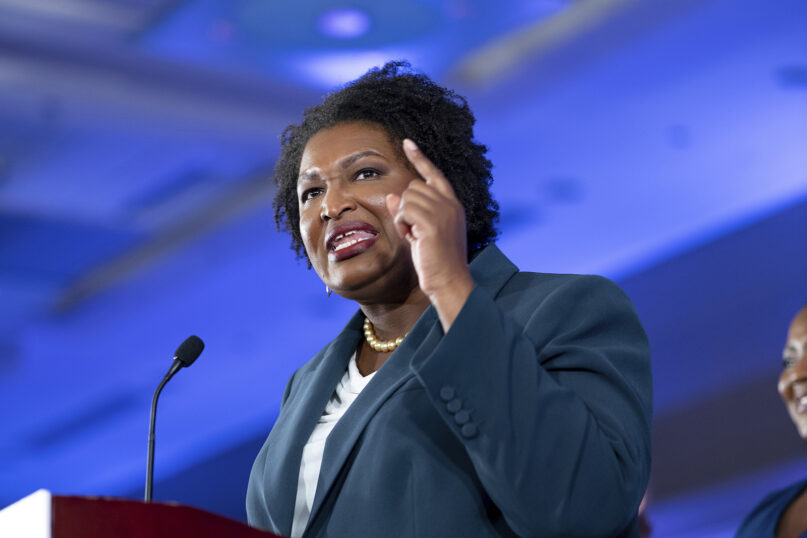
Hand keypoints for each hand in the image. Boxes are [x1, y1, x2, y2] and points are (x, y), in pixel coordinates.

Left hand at [386, 139, 474, 330]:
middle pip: (414, 187)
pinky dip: (403, 224)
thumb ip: (409, 212)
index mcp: (452, 204)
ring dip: (403, 217)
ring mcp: (443, 211)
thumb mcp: (420, 232)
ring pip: (407, 198)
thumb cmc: (435, 260)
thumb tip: (393, 195)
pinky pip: (404, 211)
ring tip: (415, 236)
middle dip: (406, 207)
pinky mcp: (432, 222)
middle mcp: (450, 204)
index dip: (419, 158)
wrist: (448, 281)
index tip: (407, 143)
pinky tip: (413, 239)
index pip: (434, 174)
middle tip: (414, 231)